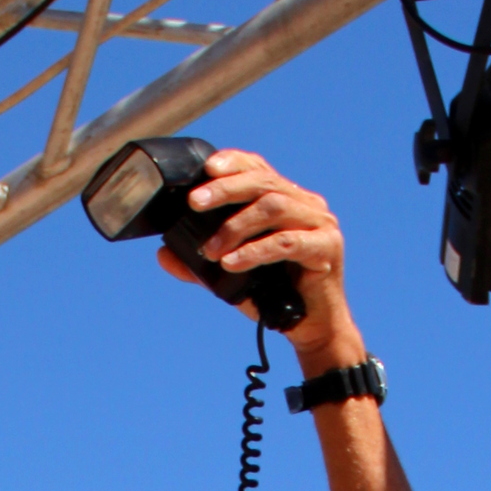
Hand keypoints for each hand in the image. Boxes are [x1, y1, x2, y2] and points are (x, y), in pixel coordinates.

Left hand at [164, 149, 362, 371]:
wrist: (310, 329)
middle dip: (225, 190)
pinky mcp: (327, 248)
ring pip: (274, 207)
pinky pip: (286, 242)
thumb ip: (200, 263)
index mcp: (287, 199)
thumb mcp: (231, 274)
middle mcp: (306, 205)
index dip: (234, 162)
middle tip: (195, 203)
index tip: (206, 168)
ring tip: (210, 249)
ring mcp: (321, 224)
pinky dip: (254, 251)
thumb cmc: (275, 295)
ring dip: (236, 226)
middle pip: (264, 182)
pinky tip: (231, 263)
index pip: (259, 168)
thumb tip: (164, 254)